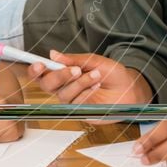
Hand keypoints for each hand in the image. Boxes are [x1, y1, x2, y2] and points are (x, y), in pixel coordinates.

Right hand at [29, 51, 152, 107]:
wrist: (130, 88)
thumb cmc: (113, 74)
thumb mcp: (94, 60)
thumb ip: (74, 59)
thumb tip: (53, 54)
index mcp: (63, 74)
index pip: (42, 74)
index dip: (36, 70)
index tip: (39, 64)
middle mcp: (64, 88)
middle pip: (47, 85)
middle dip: (59, 76)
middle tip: (75, 69)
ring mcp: (72, 101)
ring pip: (63, 93)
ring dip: (80, 82)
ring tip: (96, 75)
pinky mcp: (81, 112)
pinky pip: (75, 102)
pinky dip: (86, 91)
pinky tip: (96, 86)